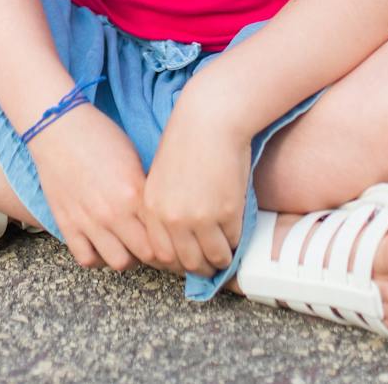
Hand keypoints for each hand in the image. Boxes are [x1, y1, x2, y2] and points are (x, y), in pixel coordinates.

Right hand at [29, 103, 157, 272]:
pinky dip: (98, 258)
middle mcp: (114, 212)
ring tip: (130, 246)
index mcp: (135, 192)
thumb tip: (163, 214)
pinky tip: (103, 246)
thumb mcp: (135, 158)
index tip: (175, 241)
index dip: (174, 242)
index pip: (165, 234)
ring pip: (119, 262)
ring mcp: (89, 221)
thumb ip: (148, 190)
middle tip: (157, 247)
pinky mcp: (67, 224)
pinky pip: (86, 259)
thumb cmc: (100, 136)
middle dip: (157, 254)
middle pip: (147, 254)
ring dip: (129, 257)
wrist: (58, 127)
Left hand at [141, 102, 249, 276]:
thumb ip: (165, 208)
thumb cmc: (187, 141)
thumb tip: (178, 238)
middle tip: (210, 264)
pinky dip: (235, 240)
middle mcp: (171, 218)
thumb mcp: (162, 177)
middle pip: (185, 262)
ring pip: (211, 257)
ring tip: (225, 254)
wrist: (210, 119)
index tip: (188, 260)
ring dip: (220, 259)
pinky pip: (232, 239)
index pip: (160, 254)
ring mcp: (199, 218)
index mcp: (151, 208)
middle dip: (200, 267)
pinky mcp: (226, 212)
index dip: (176, 263)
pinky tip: (235, 233)